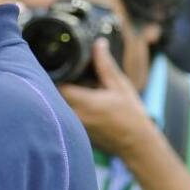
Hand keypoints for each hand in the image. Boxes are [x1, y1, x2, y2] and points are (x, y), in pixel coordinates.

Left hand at [58, 39, 156, 159]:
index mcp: (86, 102)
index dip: (55, 73)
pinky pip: (63, 115)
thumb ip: (105, 65)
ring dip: (60, 95)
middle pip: (52, 95)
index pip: (57, 84)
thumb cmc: (131, 115)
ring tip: (74, 88)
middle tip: (64, 74)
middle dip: (56, 83)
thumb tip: (98, 44)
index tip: (60, 65)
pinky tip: (79, 103)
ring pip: (57, 106)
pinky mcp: (75, 133)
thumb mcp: (120, 85)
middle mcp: (75, 115)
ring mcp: (73, 126)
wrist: (137, 145)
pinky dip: (66, 107)